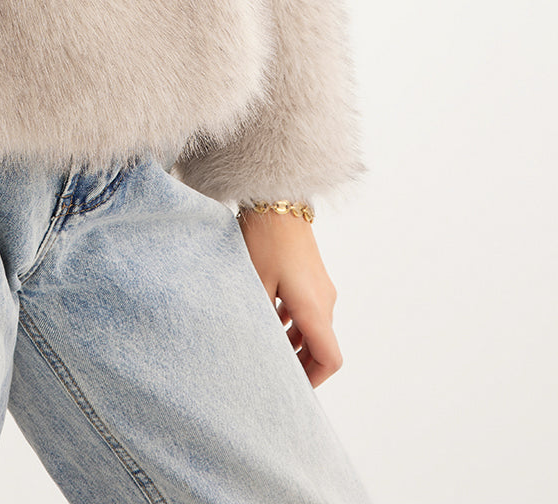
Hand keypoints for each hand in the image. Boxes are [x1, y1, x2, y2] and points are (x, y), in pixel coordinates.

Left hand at [236, 207, 343, 386]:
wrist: (276, 197)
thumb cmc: (265, 239)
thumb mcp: (255, 284)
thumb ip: (259, 320)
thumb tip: (254, 347)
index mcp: (314, 308)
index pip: (330, 359)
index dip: (313, 380)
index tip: (292, 387)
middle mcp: (324, 300)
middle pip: (321, 346)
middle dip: (299, 364)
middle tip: (272, 371)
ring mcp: (320, 286)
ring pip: (313, 328)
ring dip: (293, 342)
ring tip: (264, 344)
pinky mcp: (312, 275)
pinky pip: (308, 309)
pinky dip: (292, 321)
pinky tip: (267, 317)